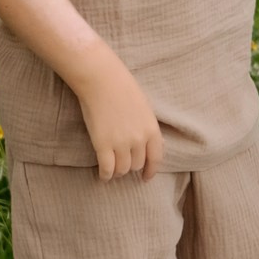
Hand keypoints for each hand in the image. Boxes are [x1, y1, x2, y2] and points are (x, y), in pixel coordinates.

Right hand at [75, 51, 164, 181]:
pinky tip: (102, 175)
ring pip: (122, 169)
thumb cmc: (122, 88)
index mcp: (151, 129)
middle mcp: (139, 139)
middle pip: (137, 165)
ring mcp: (121, 143)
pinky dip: (105, 175)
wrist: (102, 80)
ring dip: (117, 172)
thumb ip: (146, 127)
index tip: (146, 177)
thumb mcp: (143, 108)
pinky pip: (107, 169)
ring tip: (112, 170)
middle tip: (122, 164)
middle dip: (130, 167)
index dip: (151, 170)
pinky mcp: (103, 145)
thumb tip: (148, 144)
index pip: (156, 158)